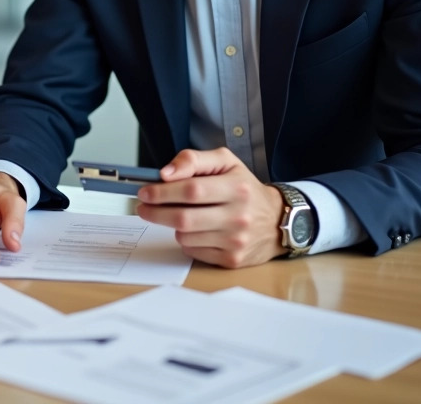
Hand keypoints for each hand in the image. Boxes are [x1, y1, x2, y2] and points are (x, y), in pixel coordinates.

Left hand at [135, 148, 286, 267]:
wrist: (277, 220)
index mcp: (236, 188)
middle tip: (143, 207)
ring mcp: (235, 241)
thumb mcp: (225, 162)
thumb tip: (165, 173)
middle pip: (183, 218)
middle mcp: (238, 216)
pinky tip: (194, 230)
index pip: (191, 190)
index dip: (162, 192)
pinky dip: (186, 240)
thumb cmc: (244, 188)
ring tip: (176, 215)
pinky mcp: (231, 259)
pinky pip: (193, 251)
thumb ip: (193, 159)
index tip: (145, 192)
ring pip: (185, 236)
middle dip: (155, 212)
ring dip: (172, 225)